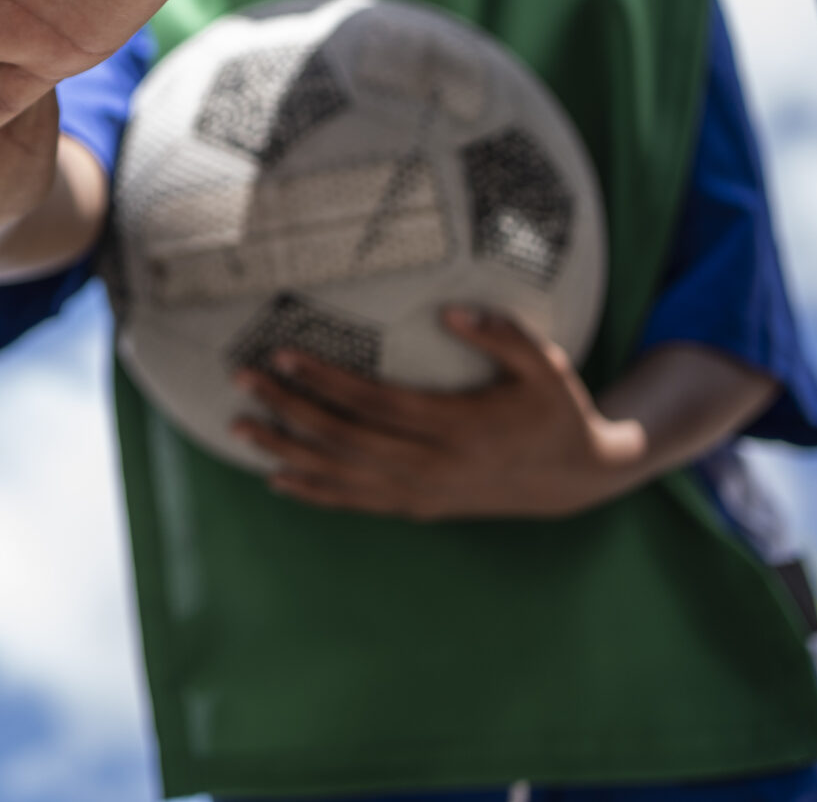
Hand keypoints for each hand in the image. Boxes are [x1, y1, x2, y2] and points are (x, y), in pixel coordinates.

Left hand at [230, 308, 645, 519]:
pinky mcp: (420, 508)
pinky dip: (315, 492)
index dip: (327, 380)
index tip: (285, 353)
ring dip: (287, 452)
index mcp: (459, 427)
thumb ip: (502, 336)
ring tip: (240, 428)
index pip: (376, 403)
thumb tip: (450, 310)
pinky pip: (357, 502)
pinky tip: (278, 478)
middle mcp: (434, 466)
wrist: (576, 479)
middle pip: (345, 439)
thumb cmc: (556, 411)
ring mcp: (424, 493)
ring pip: (342, 475)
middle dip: (289, 409)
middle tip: (242, 378)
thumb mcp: (546, 366)